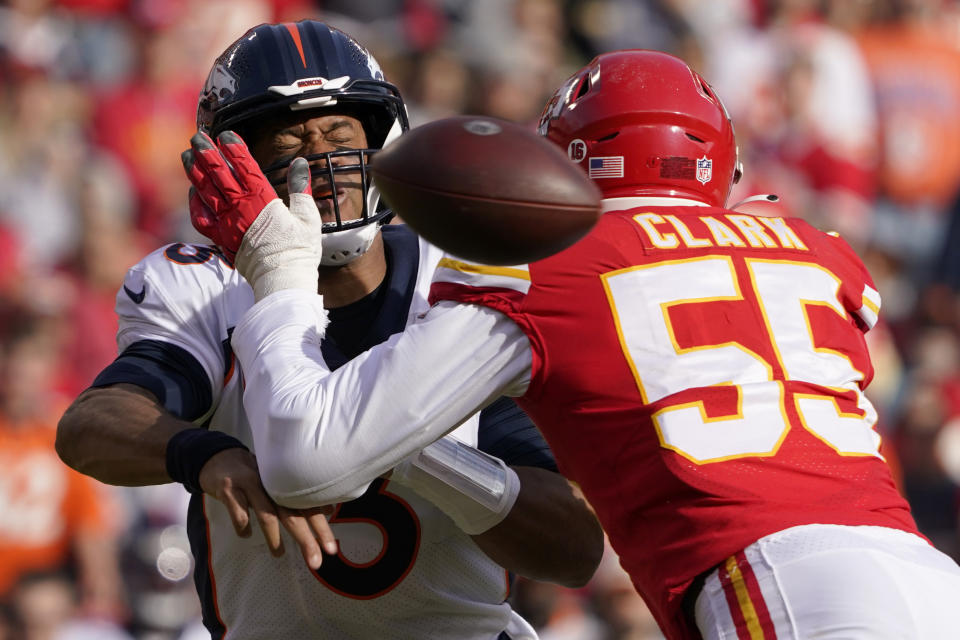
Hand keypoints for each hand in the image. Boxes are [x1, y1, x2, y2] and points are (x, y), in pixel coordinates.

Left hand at [182, 131, 322, 299]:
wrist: (282, 280)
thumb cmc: (299, 250)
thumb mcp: (307, 216)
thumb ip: (300, 187)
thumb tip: (299, 163)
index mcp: (262, 199)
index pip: (244, 166)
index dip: (234, 148)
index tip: (226, 134)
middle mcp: (240, 208)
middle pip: (217, 173)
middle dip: (206, 152)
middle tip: (197, 137)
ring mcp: (227, 223)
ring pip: (204, 191)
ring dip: (194, 171)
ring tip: (187, 156)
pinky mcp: (221, 239)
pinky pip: (201, 217)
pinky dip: (195, 202)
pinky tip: (193, 192)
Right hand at [199, 447, 337, 569]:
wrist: (220, 459)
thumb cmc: (255, 474)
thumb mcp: (278, 482)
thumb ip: (300, 497)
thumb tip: (328, 510)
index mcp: (287, 482)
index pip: (308, 507)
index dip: (321, 527)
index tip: (332, 549)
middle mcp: (272, 483)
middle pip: (292, 513)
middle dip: (306, 539)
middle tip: (315, 562)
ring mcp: (250, 485)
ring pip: (267, 514)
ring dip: (274, 537)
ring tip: (280, 554)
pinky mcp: (229, 490)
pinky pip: (238, 512)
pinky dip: (243, 526)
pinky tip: (246, 535)